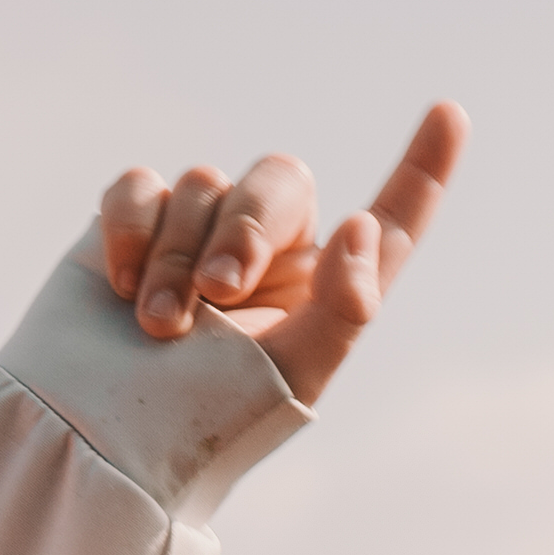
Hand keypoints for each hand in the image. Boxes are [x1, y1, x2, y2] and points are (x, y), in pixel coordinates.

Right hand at [96, 101, 468, 405]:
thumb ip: (344, 303)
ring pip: (203, 184)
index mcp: (326, 291)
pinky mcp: (132, 226)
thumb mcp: (294, 375)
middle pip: (281, 181)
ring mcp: (198, 235)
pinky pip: (140, 186)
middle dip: (248, 228)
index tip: (451, 115)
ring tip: (161, 327)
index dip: (422, 169)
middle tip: (219, 294)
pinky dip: (132, 231)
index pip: (387, 223)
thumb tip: (362, 223)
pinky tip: (122, 288)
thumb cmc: (207, 420)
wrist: (102, 439)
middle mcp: (270, 255)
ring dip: (177, 256)